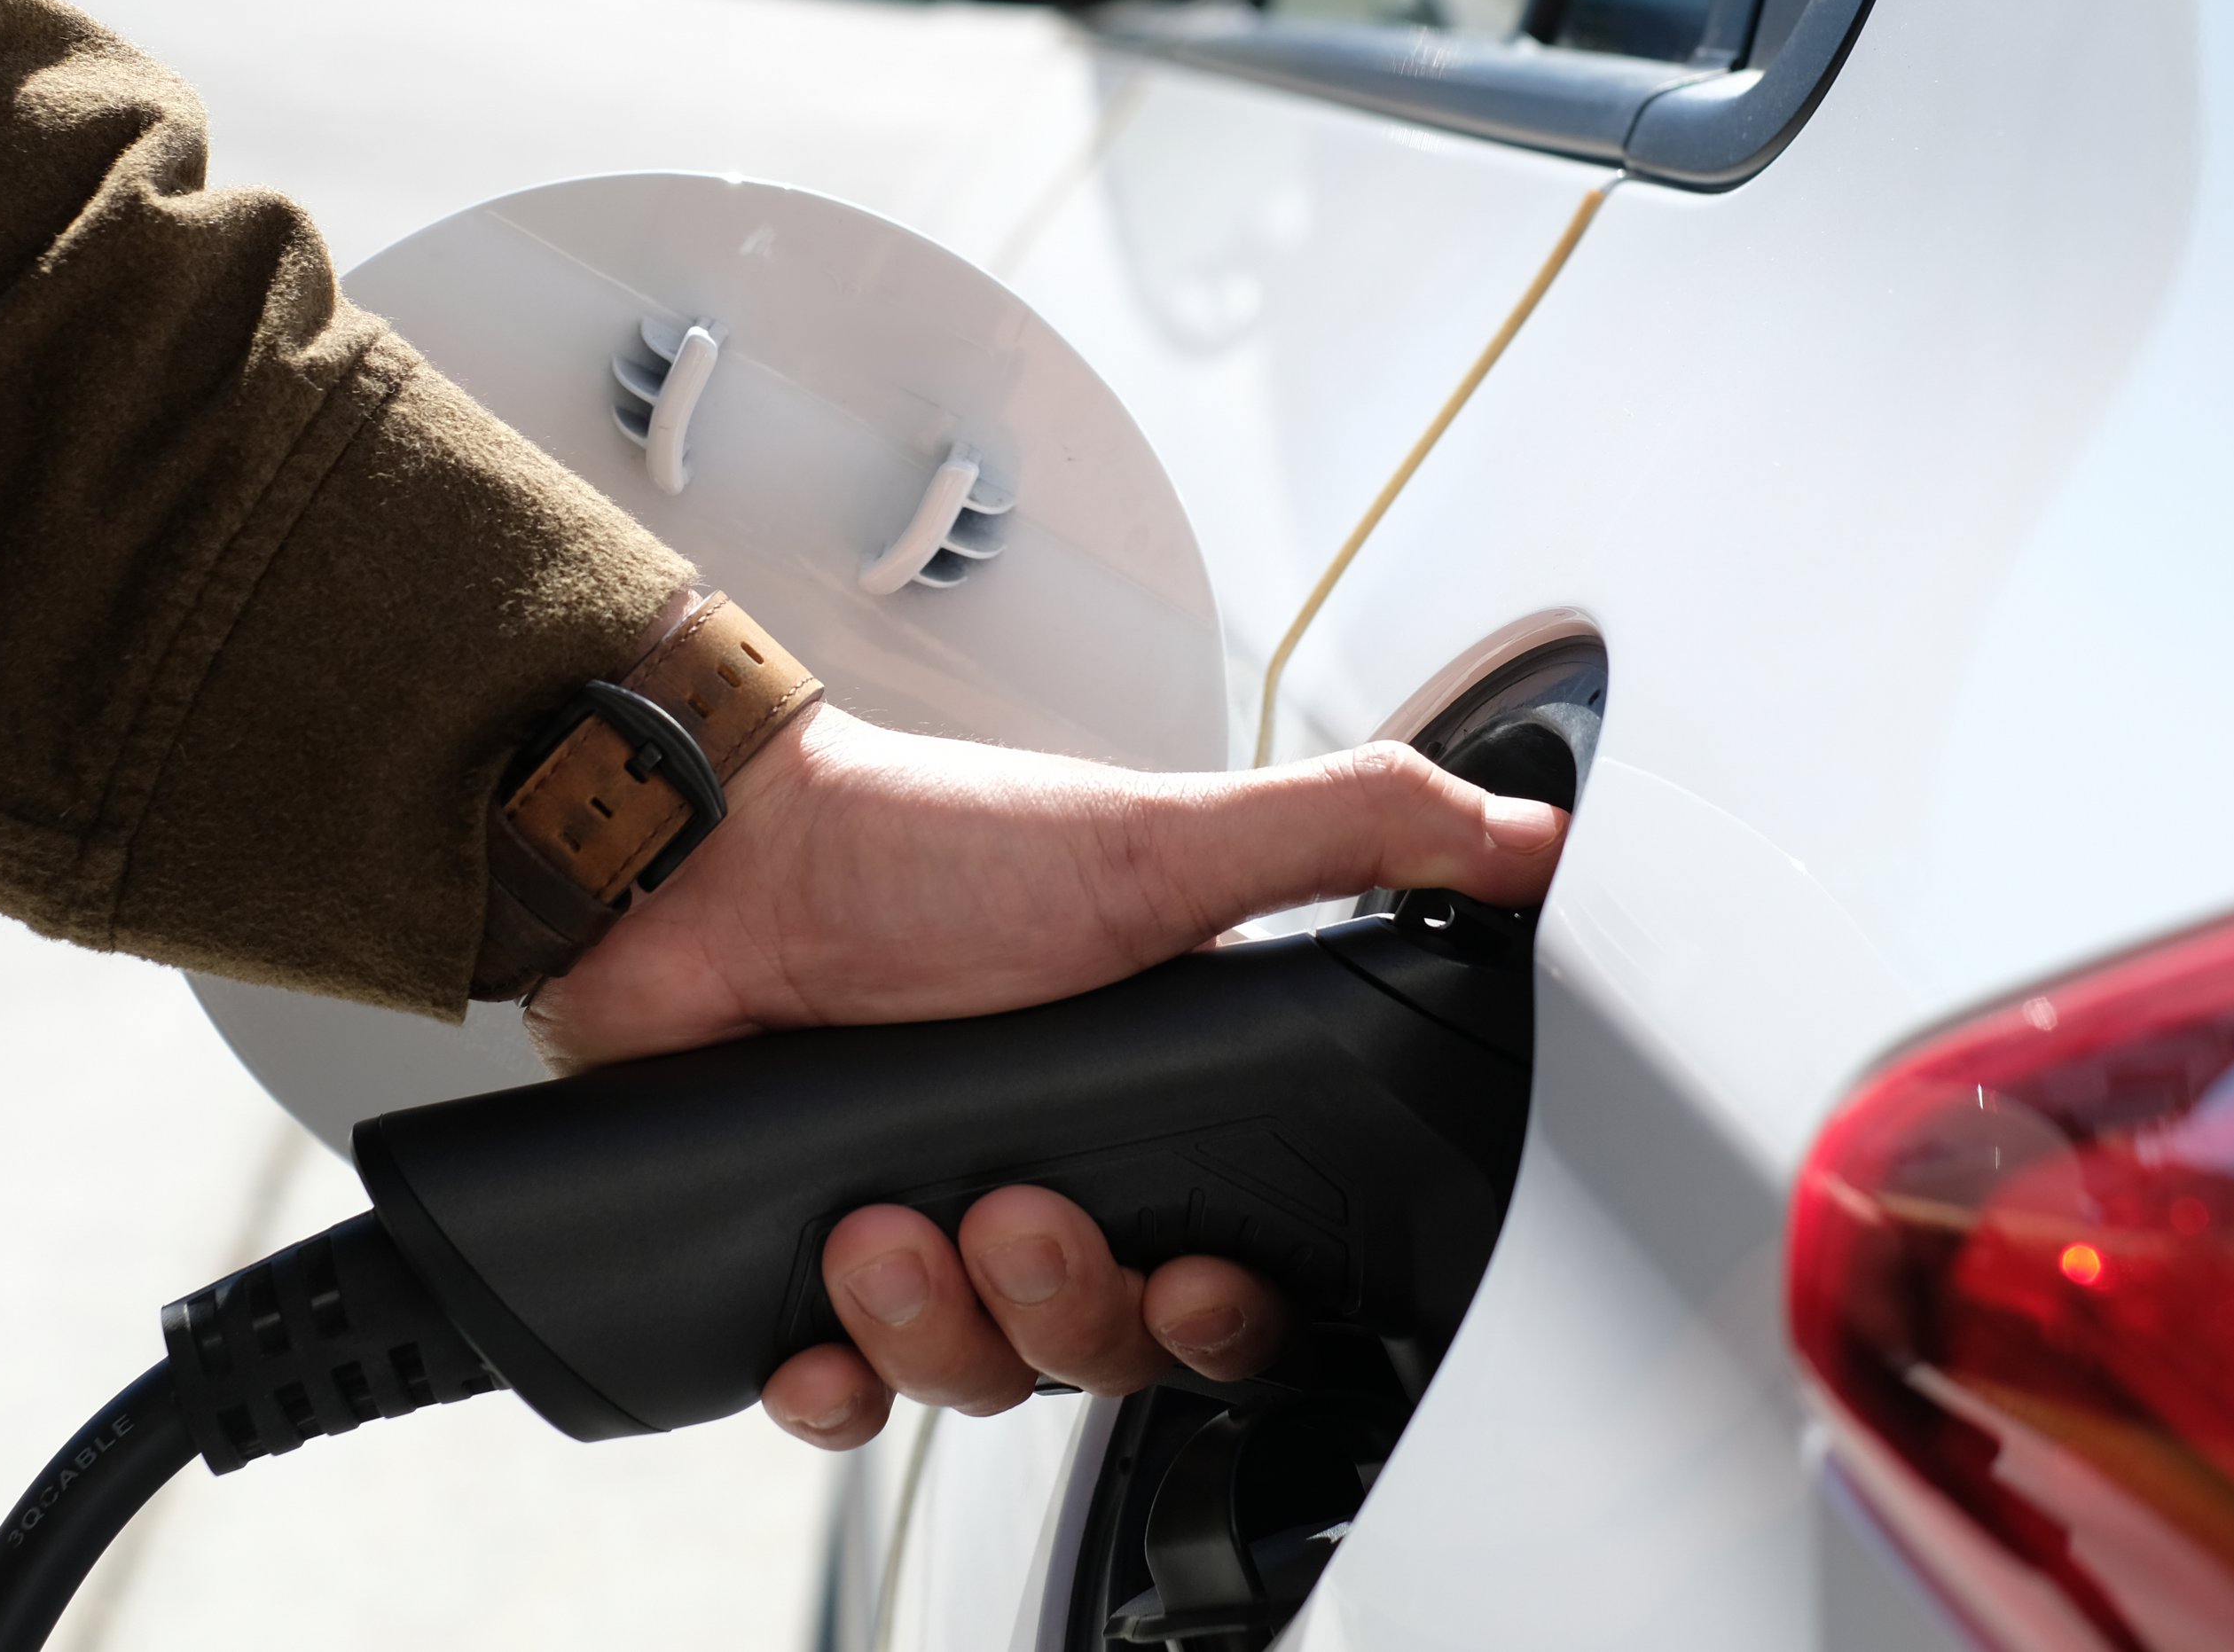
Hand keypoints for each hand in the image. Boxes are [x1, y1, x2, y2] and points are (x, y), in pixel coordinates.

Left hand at [524, 698, 1566, 1449]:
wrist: (707, 861)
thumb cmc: (923, 847)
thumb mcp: (1163, 839)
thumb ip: (1351, 836)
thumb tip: (1526, 834)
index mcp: (1141, 1112)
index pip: (1226, 1282)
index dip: (1224, 1316)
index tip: (1198, 1283)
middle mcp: (1038, 1182)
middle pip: (1101, 1352)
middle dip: (1066, 1306)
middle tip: (1011, 1214)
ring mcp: (916, 1229)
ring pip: (973, 1380)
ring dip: (936, 1327)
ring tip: (881, 1225)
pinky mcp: (797, 1264)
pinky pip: (838, 1400)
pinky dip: (828, 1389)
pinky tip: (812, 1339)